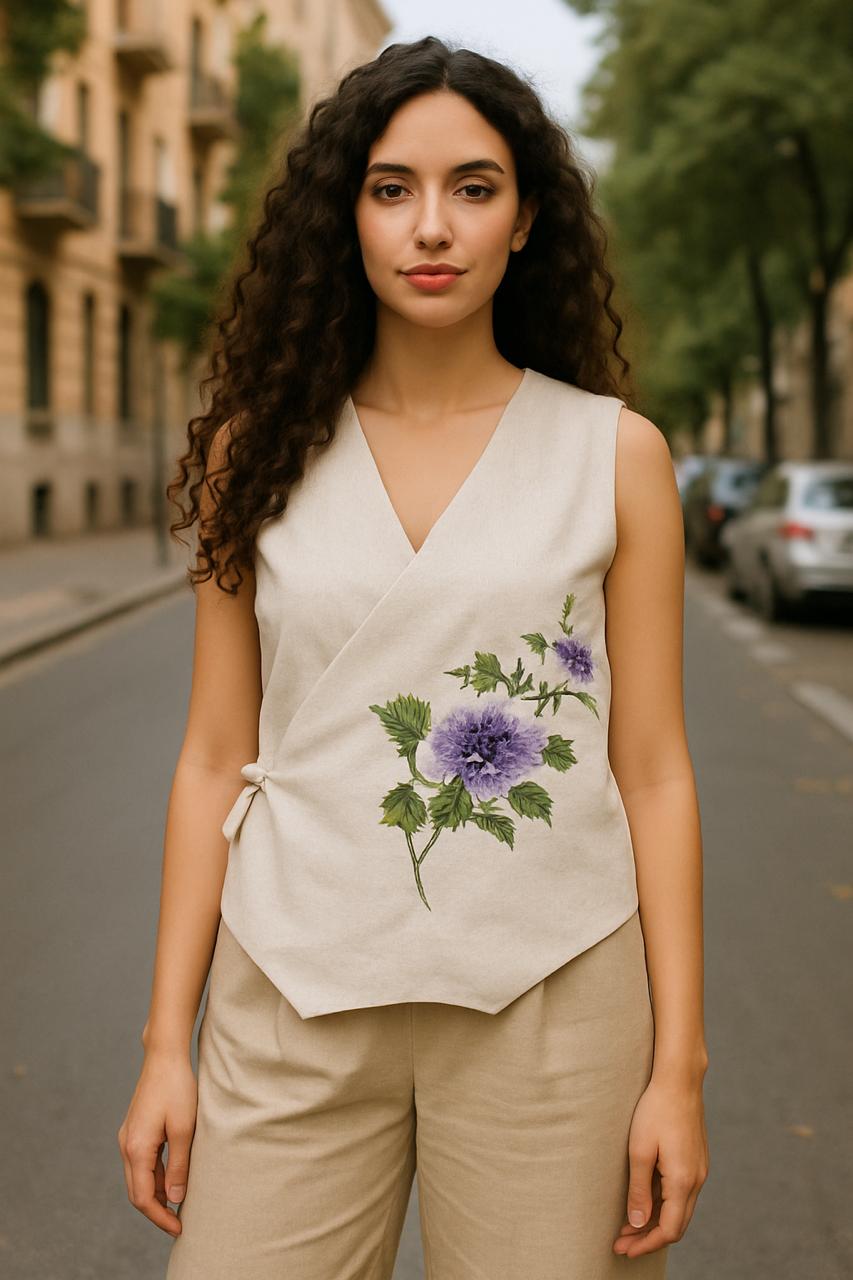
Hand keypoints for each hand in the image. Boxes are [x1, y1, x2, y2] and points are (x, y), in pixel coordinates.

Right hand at [117, 1048, 198, 1236]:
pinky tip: (173, 1179)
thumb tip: (175, 1198)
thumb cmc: (177, 1089)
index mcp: (136, 1149)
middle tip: (179, 1223)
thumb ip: (178, 1166)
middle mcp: (127, 1146)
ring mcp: (128, 1137)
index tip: (179, 1229)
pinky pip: (142, 1162)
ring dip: (156, 1194)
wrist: (164, 1057)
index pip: (143, 1198)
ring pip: (139, 1177)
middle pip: (137, 1191)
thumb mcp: (184, 1129)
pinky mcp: (135, 1130)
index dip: (160, 1217)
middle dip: (157, 1211)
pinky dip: (155, 1176)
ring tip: (179, 1205)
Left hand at [612, 1073, 709, 1257]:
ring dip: (655, 1221)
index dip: (646, 1244)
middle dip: (648, 1237)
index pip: (668, 1230)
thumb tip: (636, 1223)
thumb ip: (639, 1190)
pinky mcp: (695, 1160)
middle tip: (621, 1243)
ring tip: (627, 1226)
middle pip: (675, 1225)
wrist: (679, 1081)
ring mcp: (699, 1170)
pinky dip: (663, 1205)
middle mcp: (696, 1180)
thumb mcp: (639, 1151)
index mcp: (683, 1181)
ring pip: (679, 1210)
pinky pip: (681, 1193)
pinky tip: (643, 1201)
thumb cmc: (655, 1111)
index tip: (624, 1249)